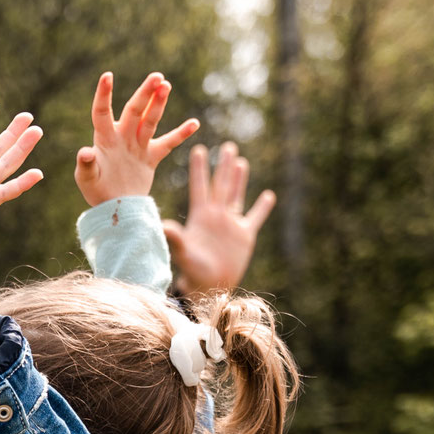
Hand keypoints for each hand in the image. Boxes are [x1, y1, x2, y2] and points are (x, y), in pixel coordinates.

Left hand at [74, 71, 199, 206]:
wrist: (115, 208)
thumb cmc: (97, 192)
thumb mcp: (87, 180)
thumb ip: (85, 165)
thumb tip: (84, 152)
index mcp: (104, 139)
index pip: (102, 112)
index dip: (104, 95)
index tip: (107, 76)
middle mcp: (122, 137)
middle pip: (134, 110)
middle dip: (145, 93)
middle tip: (157, 77)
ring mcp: (138, 145)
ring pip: (150, 120)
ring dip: (158, 104)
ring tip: (166, 85)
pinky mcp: (151, 157)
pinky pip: (168, 143)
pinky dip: (181, 134)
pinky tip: (195, 123)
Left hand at [165, 142, 275, 295]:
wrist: (209, 287)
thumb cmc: (193, 272)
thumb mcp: (184, 253)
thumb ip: (175, 238)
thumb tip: (164, 225)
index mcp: (201, 216)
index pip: (200, 186)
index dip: (199, 168)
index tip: (198, 148)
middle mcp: (216, 216)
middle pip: (220, 185)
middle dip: (223, 165)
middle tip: (227, 146)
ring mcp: (231, 224)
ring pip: (237, 195)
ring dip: (239, 179)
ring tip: (241, 161)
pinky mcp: (245, 235)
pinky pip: (255, 217)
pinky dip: (262, 207)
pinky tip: (268, 195)